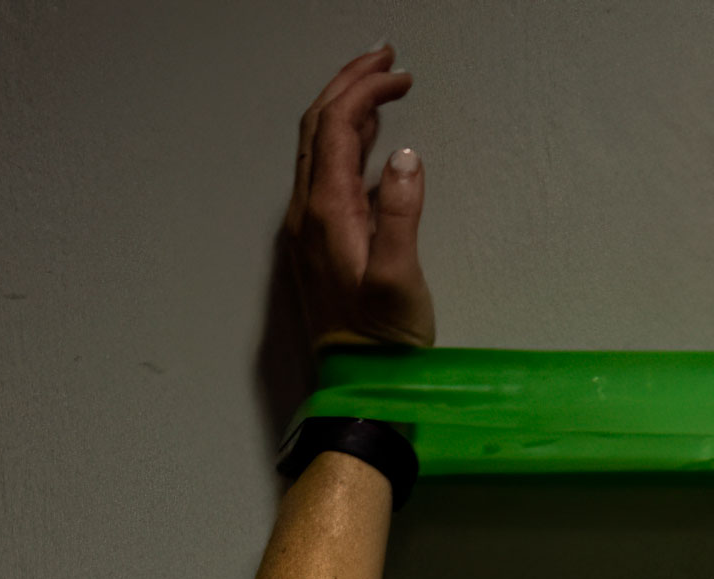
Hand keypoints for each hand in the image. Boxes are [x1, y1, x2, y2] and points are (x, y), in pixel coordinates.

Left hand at [286, 47, 432, 351]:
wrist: (360, 385)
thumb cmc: (383, 341)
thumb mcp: (401, 278)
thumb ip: (402, 213)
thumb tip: (406, 158)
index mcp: (327, 211)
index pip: (338, 125)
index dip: (366, 89)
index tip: (401, 73)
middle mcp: (308, 211)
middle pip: (319, 125)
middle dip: (350, 83)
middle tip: (386, 58)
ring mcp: (310, 226)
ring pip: (319, 145)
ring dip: (347, 108)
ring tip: (381, 86)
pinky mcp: (321, 241)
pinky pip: (326, 171)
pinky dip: (349, 141)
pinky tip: (372, 141)